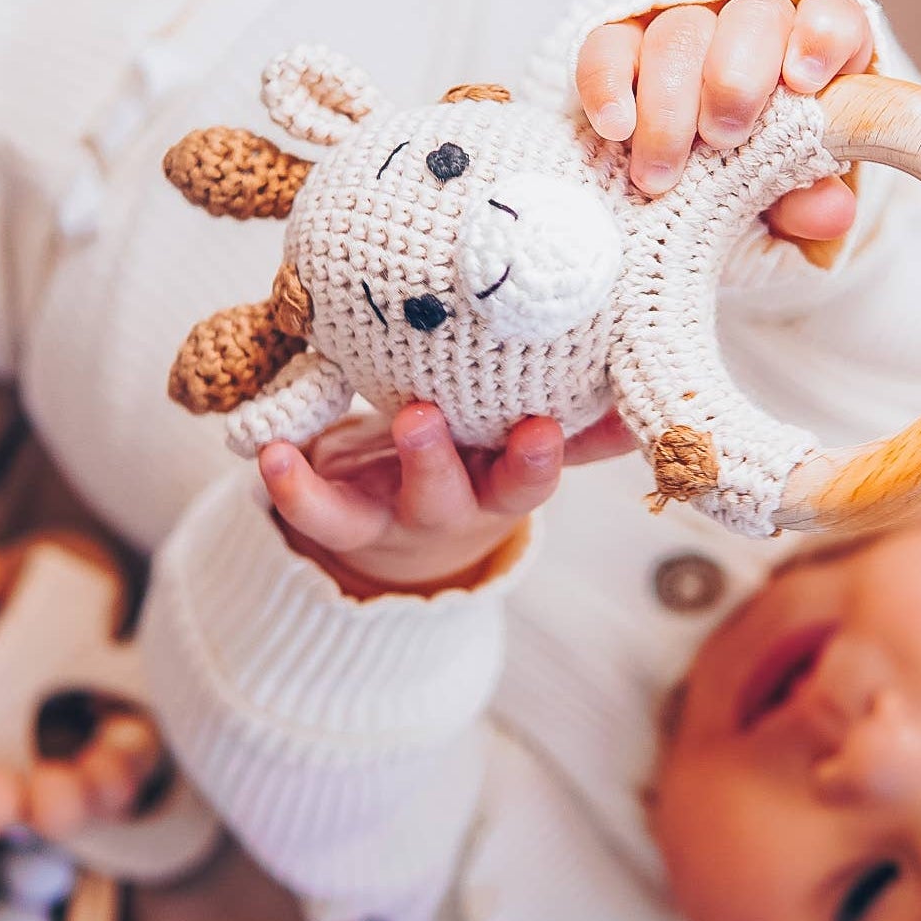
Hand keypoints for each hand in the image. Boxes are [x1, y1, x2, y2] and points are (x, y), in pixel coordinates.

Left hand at [259, 405, 632, 595]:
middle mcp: (460, 504)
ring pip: (408, 500)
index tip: (543, 425)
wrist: (399, 528)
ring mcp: (401, 514)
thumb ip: (581, 422)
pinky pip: (319, 511)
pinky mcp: (345, 516)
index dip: (540, 456)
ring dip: (410, 461)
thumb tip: (650, 393)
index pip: (532, 474)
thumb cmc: (471, 459)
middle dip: (475, 460)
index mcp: (505, 480)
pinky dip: (293, 484)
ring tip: (403, 416)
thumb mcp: (518, 443)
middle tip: (461, 416)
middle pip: (474, 494)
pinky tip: (271, 450)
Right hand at [576, 0, 872, 241]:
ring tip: (660, 176)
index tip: (803, 80)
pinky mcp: (621, 39)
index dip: (821, 36)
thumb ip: (809, 202)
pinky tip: (615, 128)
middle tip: (721, 139)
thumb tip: (831, 214)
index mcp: (812, 52)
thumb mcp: (788, 198)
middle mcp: (752, 23)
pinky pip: (608, 43)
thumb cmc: (753, 177)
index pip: (832, 15)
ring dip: (668, 105)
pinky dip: (608, 82)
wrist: (686, 180)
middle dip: (735, 80)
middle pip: (752, 18)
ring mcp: (685, 25)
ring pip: (679, 33)